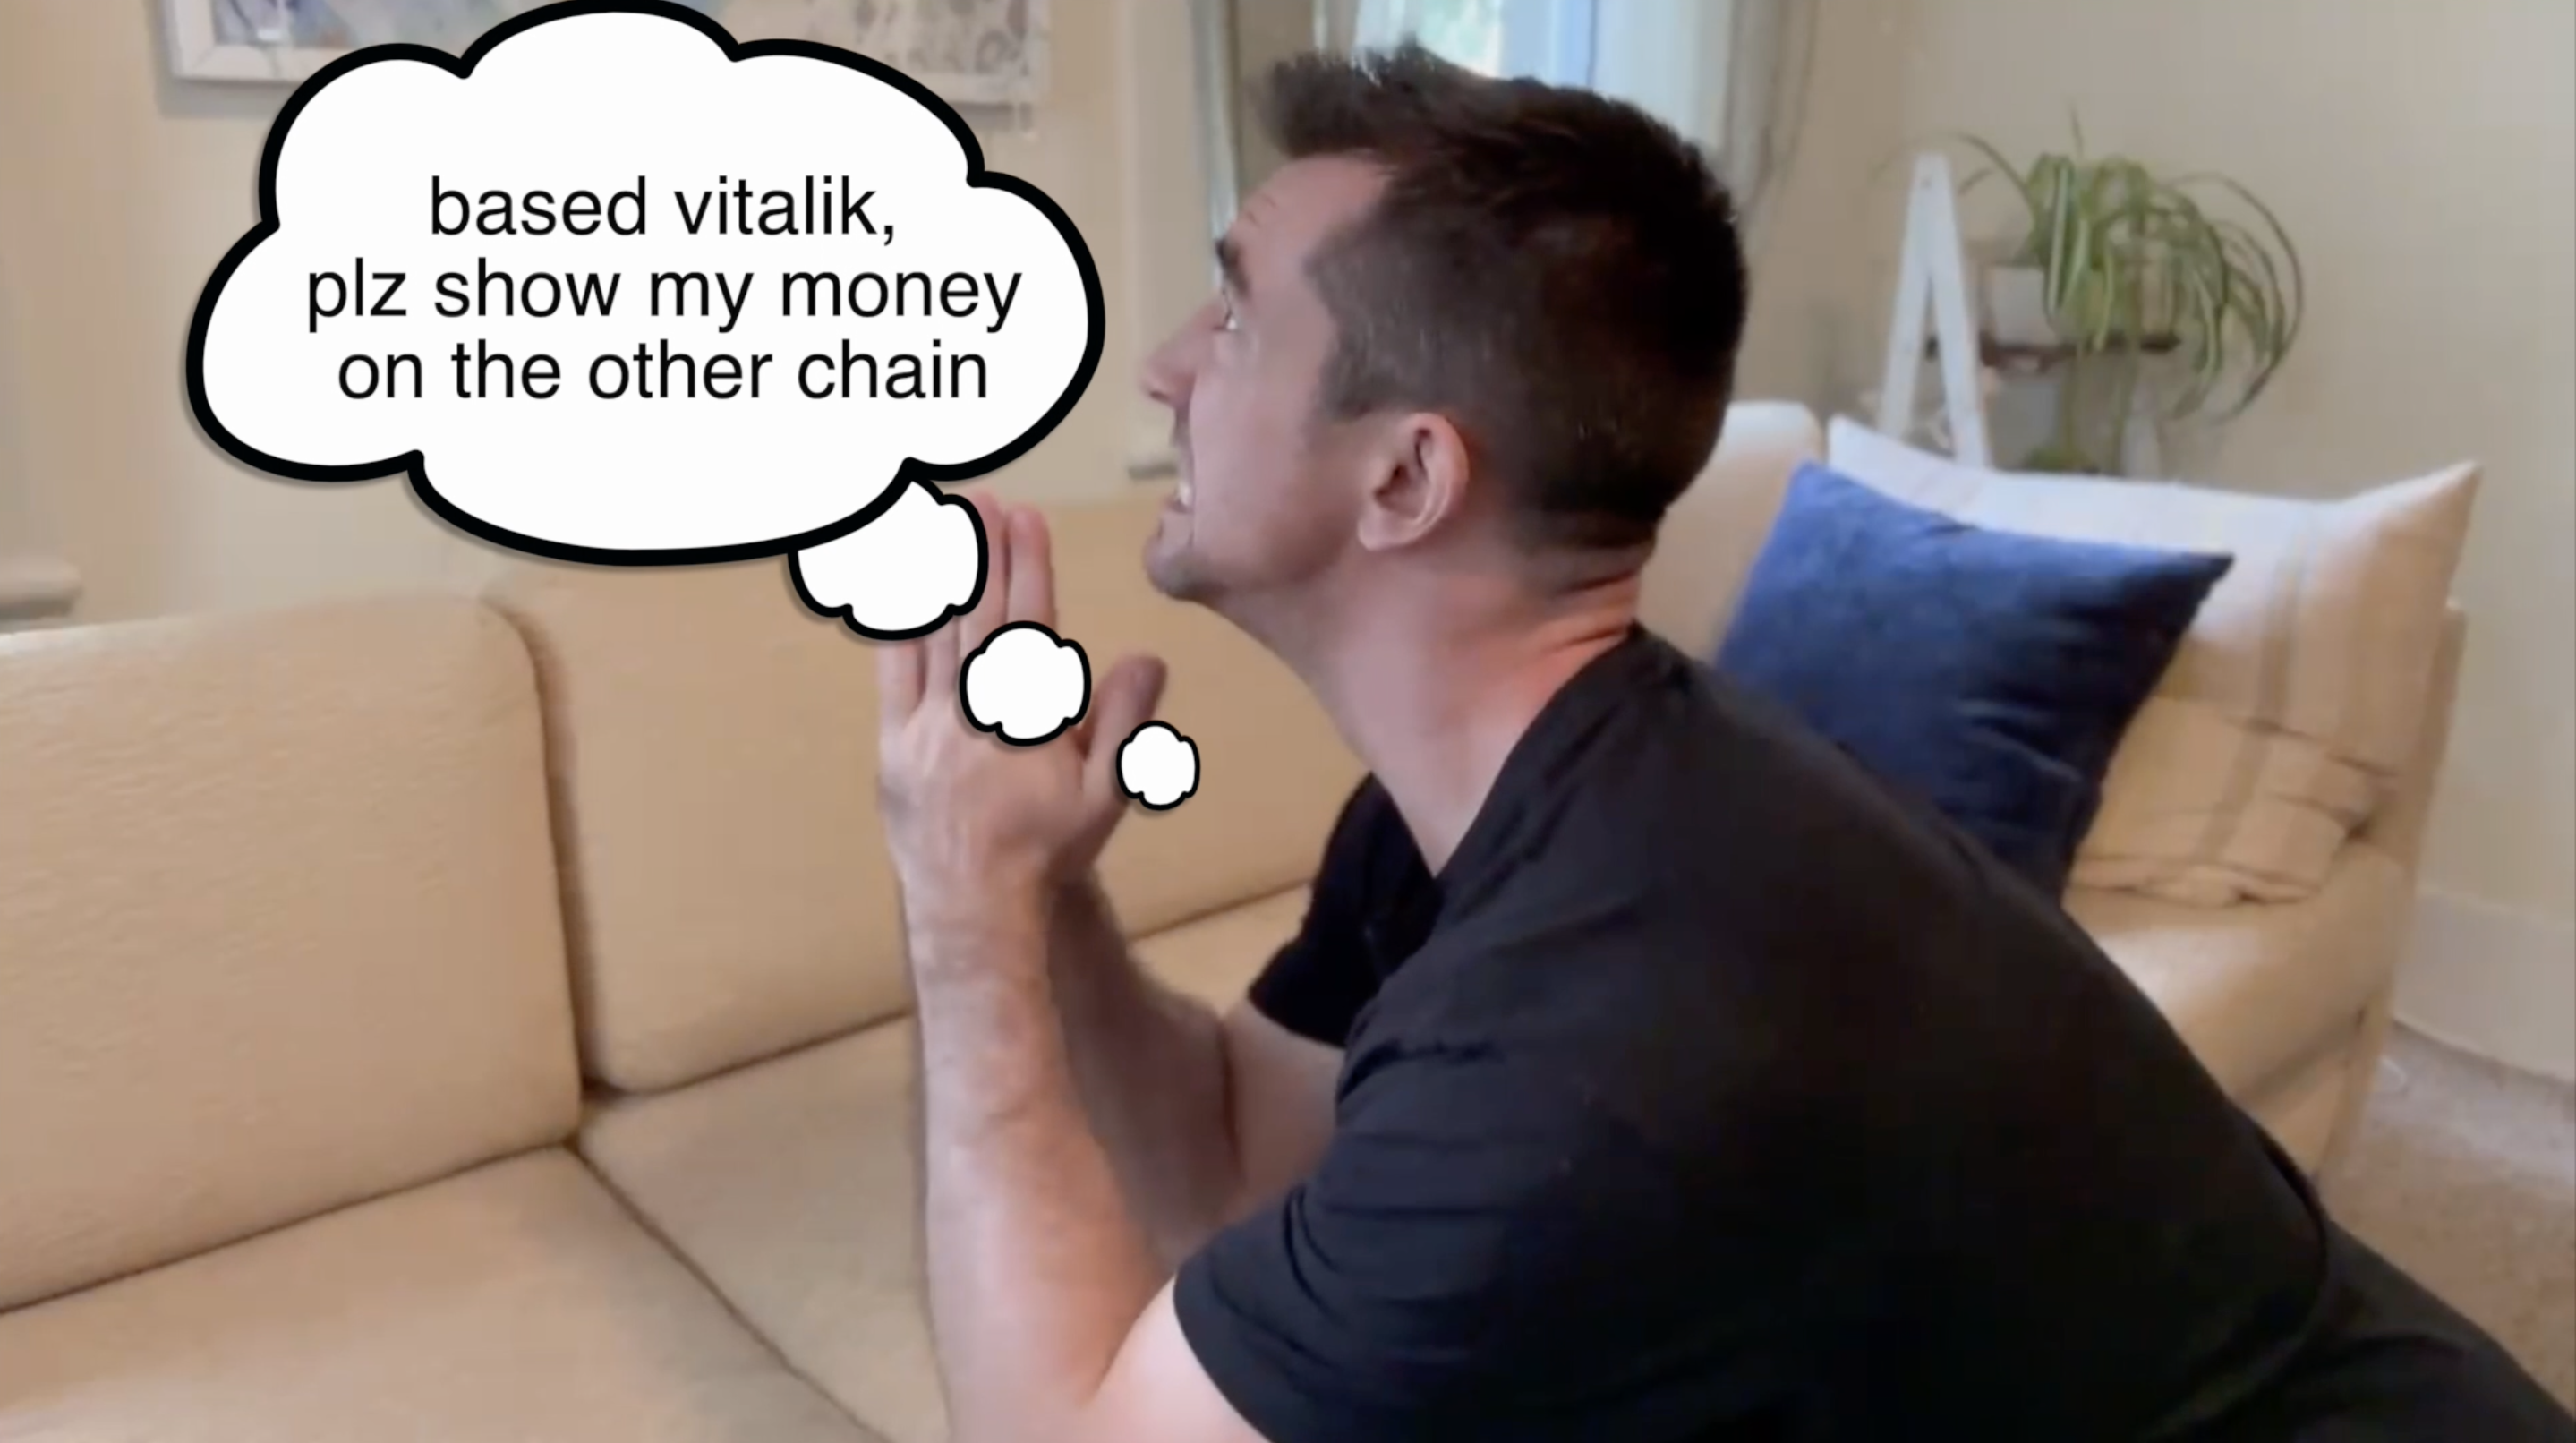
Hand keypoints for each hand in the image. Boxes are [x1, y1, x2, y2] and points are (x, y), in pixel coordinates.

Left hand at [875, 491, 1167, 938]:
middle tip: (983, 500)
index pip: (1029, 626)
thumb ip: (1125, 724)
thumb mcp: (1107, 795)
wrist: (973, 907)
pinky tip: (898, 588)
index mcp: (1028, 718)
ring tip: (942, 522)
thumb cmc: (1048, 850)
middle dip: (983, 553)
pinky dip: (897, 625)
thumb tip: (1145, 659)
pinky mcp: (894, 744)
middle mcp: (974, 712)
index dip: (1029, 567)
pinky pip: (893, 672)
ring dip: (941, 575)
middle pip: (979, 617)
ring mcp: (927, 726)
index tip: (1027, 519)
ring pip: (935, 634)